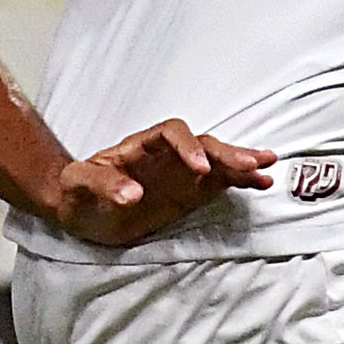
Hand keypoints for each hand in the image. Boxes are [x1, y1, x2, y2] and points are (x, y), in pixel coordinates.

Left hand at [38, 119, 276, 247]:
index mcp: (139, 147)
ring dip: (241, 163)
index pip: (169, 134)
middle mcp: (165, 155)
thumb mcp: (77, 185)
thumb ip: (101, 184)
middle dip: (226, 153)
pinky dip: (240, 182)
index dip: (186, 146)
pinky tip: (261, 183)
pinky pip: (218, 183)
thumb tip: (132, 195)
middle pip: (202, 144)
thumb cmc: (76, 191)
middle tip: (251, 164)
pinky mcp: (188, 193)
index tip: (198, 169)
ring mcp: (179, 173)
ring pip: (216, 161)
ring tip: (267, 168)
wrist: (80, 209)